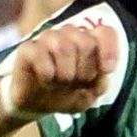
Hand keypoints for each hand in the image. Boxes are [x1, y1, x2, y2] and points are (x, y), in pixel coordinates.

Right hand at [2, 17, 120, 118]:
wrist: (36, 104)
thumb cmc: (67, 94)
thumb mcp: (89, 95)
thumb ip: (100, 83)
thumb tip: (102, 71)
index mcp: (88, 43)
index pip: (105, 32)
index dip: (109, 49)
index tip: (106, 70)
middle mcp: (68, 36)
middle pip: (86, 42)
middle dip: (86, 70)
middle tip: (78, 83)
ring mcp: (46, 39)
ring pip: (62, 45)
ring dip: (66, 73)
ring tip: (61, 83)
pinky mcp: (27, 49)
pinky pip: (39, 54)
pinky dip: (46, 73)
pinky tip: (46, 81)